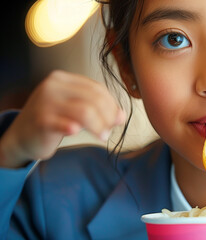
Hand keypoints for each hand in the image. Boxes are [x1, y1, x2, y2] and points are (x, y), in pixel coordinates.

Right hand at [0, 70, 125, 167]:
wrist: (21, 136)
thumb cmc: (51, 120)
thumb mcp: (73, 109)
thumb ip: (96, 108)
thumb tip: (121, 116)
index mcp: (63, 79)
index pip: (96, 89)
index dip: (112, 104)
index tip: (119, 118)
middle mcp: (53, 86)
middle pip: (94, 99)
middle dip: (108, 116)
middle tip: (110, 129)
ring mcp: (46, 102)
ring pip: (86, 111)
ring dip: (99, 126)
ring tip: (102, 136)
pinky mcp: (42, 120)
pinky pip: (66, 123)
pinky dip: (77, 129)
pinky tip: (77, 132)